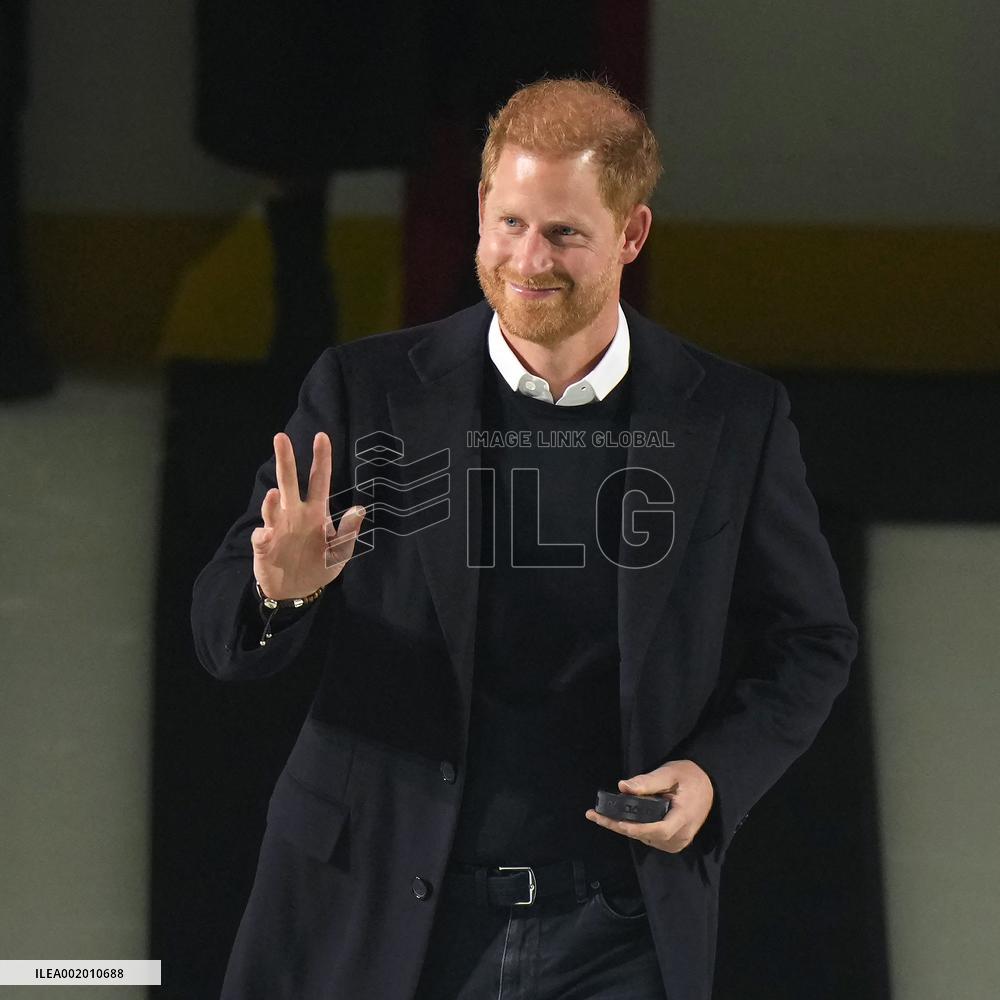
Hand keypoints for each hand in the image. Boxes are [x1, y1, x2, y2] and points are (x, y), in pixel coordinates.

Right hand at [251, 431, 365, 599]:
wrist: (296, 590)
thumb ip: (348, 533)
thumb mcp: (340, 553)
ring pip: (273, 508)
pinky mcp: (264, 546)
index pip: (319, 480)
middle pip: (289, 481)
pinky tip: (266, 535)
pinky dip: (263, 535)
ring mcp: (278, 528)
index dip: (321, 459)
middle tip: (281, 437)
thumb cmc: (319, 567)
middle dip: (286, 460)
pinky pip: (262, 537)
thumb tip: (360, 509)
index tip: (321, 436)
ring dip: (272, 502)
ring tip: (274, 493)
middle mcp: (295, 514)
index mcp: (316, 512)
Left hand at [585, 760, 713, 853]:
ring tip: (600, 815)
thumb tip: (622, 786)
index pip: (658, 829)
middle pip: (646, 836)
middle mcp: (681, 835)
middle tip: (594, 815)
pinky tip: (617, 818)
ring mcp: (678, 841)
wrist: (710, 786)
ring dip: (623, 828)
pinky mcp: (673, 842)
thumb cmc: (690, 776)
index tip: (617, 822)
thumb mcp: (670, 773)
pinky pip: (649, 837)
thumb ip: (647, 781)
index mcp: (683, 817)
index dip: (637, 829)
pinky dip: (634, 828)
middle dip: (619, 826)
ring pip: (645, 838)